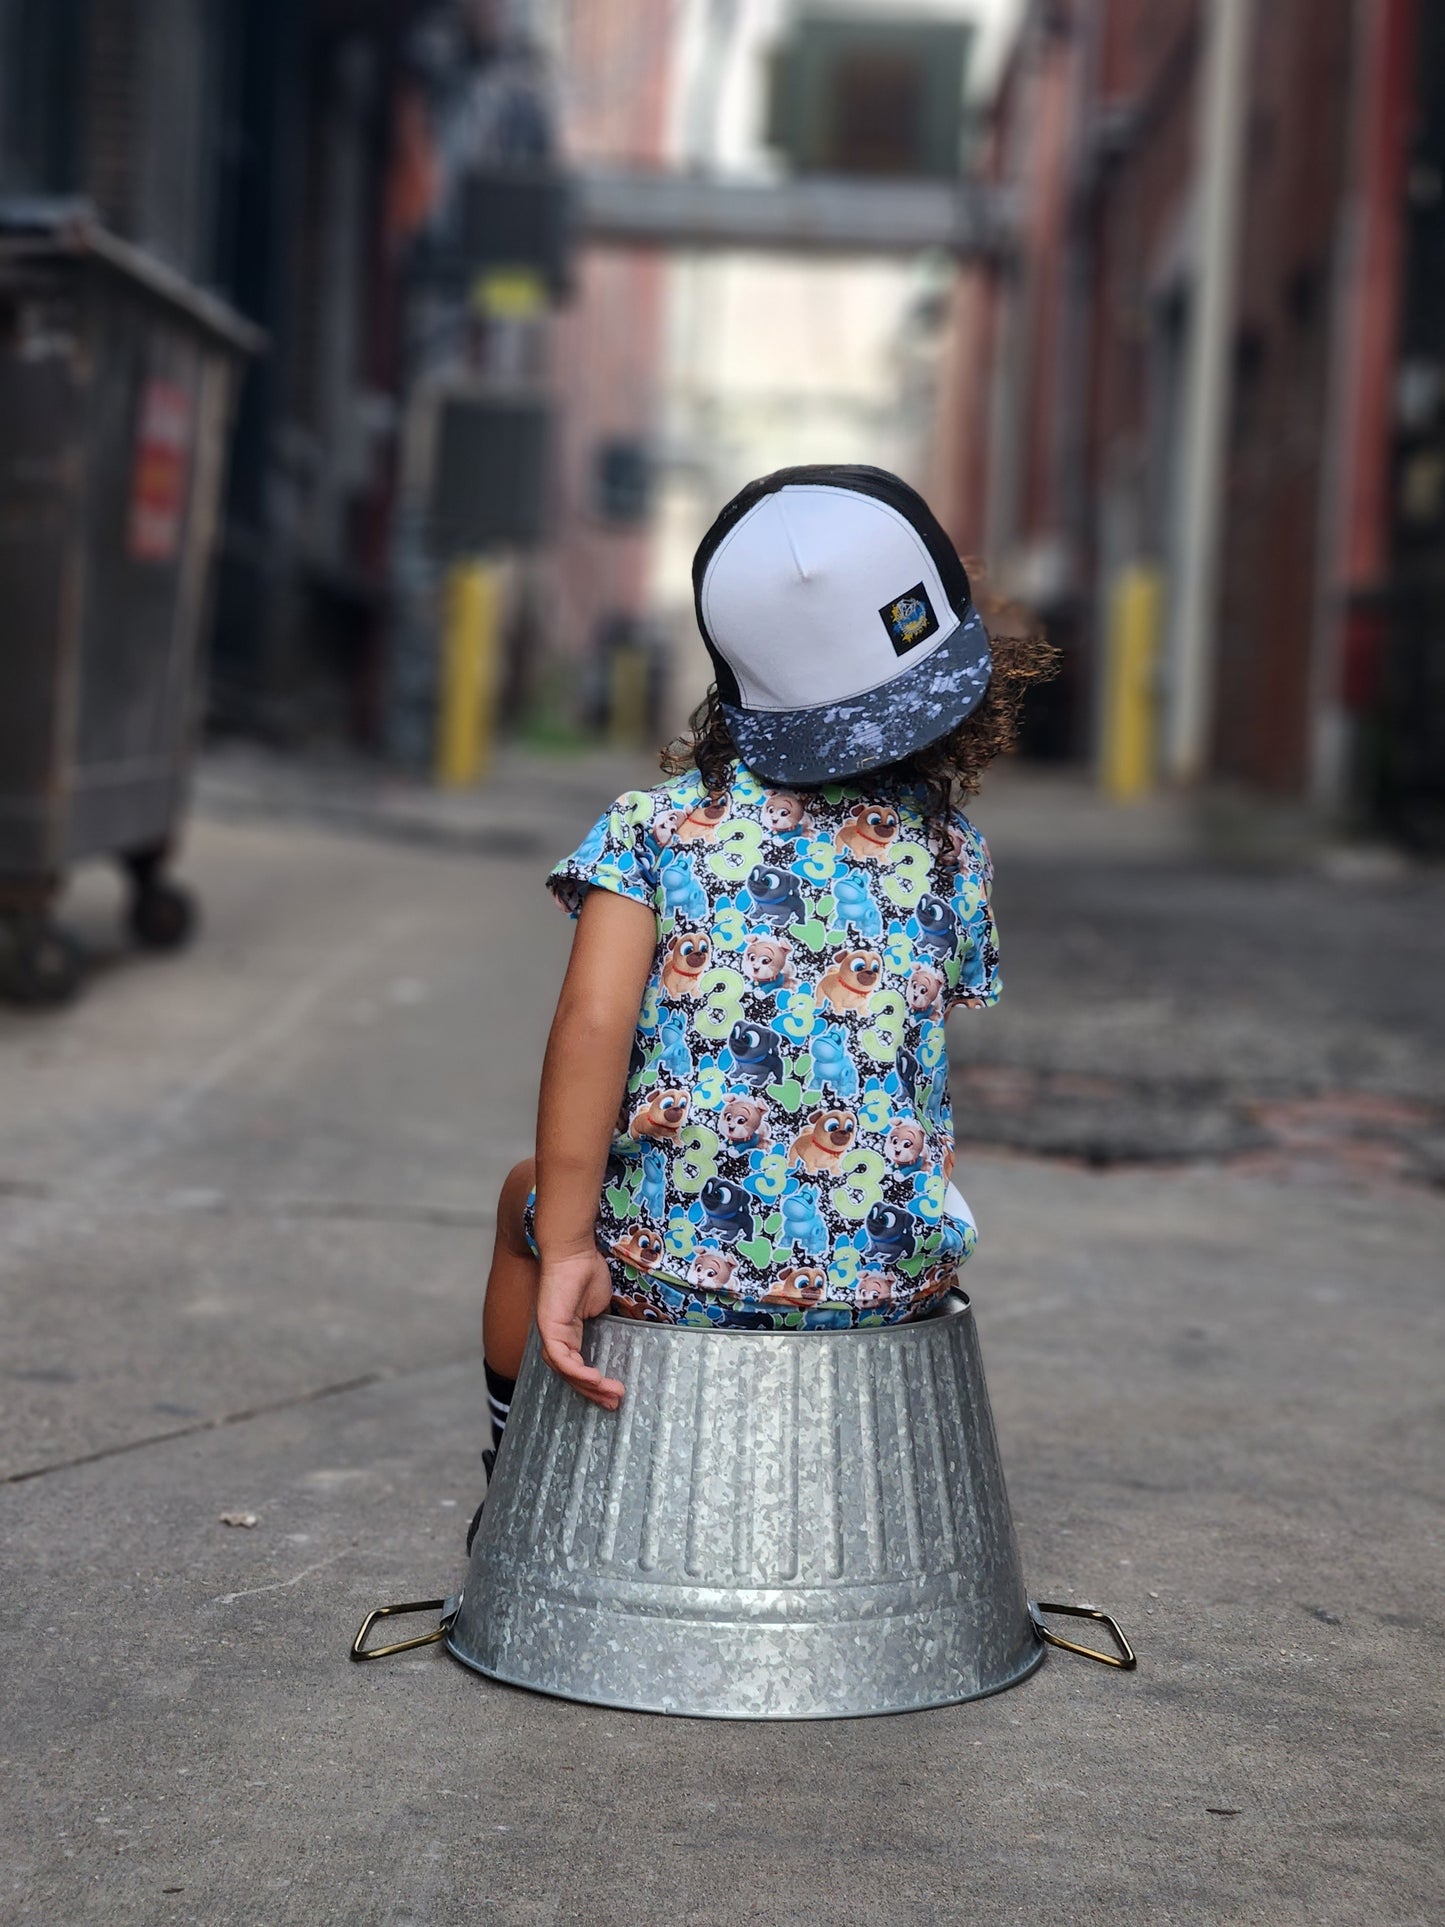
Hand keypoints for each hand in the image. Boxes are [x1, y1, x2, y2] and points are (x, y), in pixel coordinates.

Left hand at [535, 1249, 623, 1409]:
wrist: (573, 1251)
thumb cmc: (586, 1272)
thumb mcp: (599, 1306)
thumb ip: (604, 1325)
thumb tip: (619, 1338)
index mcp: (565, 1335)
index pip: (576, 1368)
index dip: (593, 1384)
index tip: (614, 1393)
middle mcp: (554, 1338)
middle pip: (570, 1376)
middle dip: (593, 1393)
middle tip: (614, 1402)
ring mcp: (549, 1334)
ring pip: (565, 1372)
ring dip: (589, 1387)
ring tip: (611, 1394)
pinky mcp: (548, 1328)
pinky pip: (562, 1359)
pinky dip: (577, 1373)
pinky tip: (596, 1379)